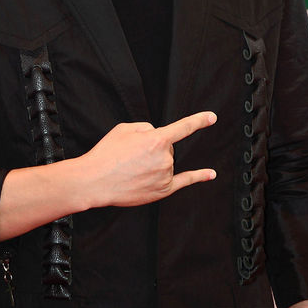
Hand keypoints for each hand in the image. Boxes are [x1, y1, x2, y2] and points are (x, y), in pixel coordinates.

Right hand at [81, 111, 216, 207]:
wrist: (95, 180)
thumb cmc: (107, 153)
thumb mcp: (124, 128)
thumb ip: (146, 128)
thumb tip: (156, 135)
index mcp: (157, 139)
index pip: (184, 127)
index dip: (199, 120)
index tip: (211, 117)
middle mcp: (165, 158)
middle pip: (167, 146)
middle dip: (153, 147)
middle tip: (132, 154)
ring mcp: (165, 175)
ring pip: (167, 162)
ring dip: (154, 162)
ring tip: (133, 167)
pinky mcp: (163, 190)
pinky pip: (184, 181)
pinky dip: (199, 176)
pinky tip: (209, 174)